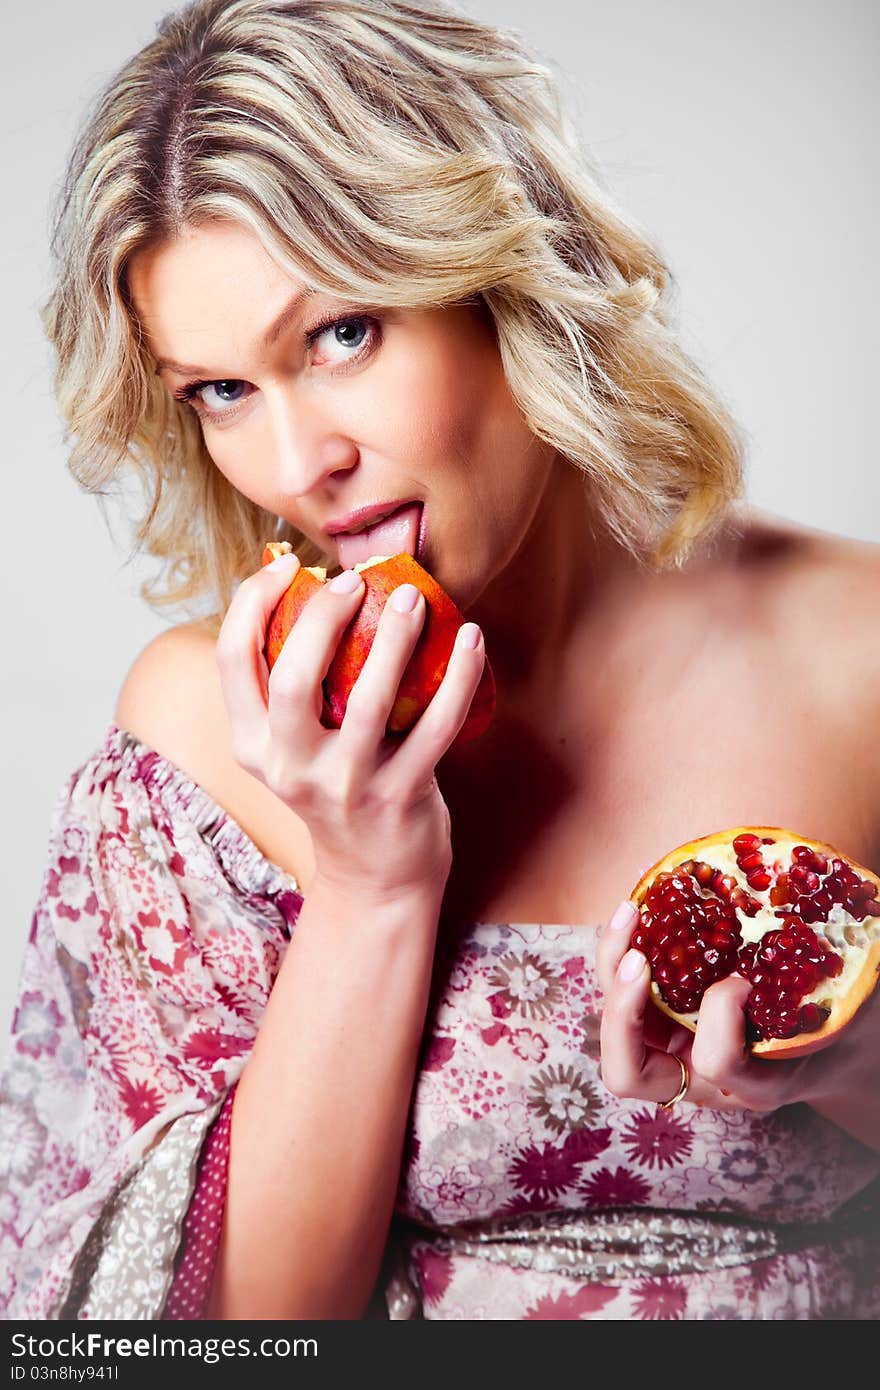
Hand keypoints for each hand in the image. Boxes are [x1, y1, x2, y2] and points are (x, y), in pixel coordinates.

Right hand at [215, 554, 486, 901]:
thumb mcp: (295, 747)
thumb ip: (293, 686)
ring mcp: (344, 786)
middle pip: (293, 676)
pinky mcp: (399, 796)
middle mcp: (289, 767)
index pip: (232, 657)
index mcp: (253, 745)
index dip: (252, 599)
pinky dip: (459, 677)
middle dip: (323, 615)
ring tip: (414, 598)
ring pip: (367, 699)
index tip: (289, 564)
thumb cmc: (338, 786)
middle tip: (357, 581)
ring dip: (396, 638)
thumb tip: (314, 585)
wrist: (375, 877)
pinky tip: (471, 640)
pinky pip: (436, 726)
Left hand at [595, 899, 818, 1113]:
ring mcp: (674, 1050)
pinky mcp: (662, 1019)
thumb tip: (804, 940)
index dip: (723, 1015)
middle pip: (627, 1070)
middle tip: (639, 958)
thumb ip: (813, 993)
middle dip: (622, 1013)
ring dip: (612, 967)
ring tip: (631, 912)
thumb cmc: (837, 1028)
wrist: (830, 1044)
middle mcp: (698, 1079)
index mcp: (749, 1087)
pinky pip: (625, 989)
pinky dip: (624, 949)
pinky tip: (639, 908)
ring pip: (613, 1024)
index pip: (716, 1064)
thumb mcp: (837, 1017)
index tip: (744, 977)